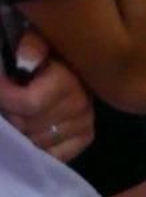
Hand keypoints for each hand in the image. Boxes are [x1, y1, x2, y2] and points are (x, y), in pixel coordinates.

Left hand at [0, 35, 94, 161]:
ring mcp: (85, 122)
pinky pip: (53, 155)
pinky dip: (40, 147)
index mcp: (71, 78)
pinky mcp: (85, 137)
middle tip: (11, 103)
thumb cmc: (51, 54)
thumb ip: (31, 46)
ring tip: (22, 115)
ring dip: (24, 131)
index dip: (7, 97)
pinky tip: (36, 131)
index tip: (0, 86)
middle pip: (29, 125)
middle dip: (14, 115)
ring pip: (38, 142)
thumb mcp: (38, 41)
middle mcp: (82, 102)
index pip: (30, 104)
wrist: (73, 66)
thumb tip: (26, 58)